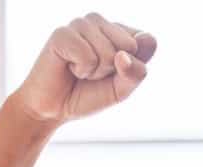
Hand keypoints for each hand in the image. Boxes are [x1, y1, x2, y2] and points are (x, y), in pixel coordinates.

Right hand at [15, 12, 157, 125]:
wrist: (54, 109)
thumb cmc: (88, 95)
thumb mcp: (122, 89)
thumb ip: (136, 72)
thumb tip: (125, 54)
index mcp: (118, 30)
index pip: (147, 41)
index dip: (133, 68)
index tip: (114, 74)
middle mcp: (100, 22)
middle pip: (130, 46)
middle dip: (114, 70)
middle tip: (94, 73)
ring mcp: (80, 24)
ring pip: (109, 52)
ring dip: (96, 72)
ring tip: (80, 71)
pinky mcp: (62, 33)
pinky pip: (87, 56)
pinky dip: (81, 71)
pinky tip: (69, 67)